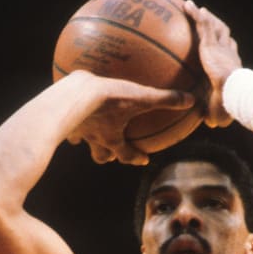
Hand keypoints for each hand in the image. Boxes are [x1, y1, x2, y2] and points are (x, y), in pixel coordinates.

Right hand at [66, 71, 194, 165]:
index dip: (135, 158)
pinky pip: (66, 119)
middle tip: (113, 152)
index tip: (143, 159)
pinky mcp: (61, 116)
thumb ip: (165, 99)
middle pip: (101, 155)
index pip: (125, 154)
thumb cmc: (106, 98)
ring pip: (82, 141)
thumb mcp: (139, 96)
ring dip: (87, 139)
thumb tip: (192, 100)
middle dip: (107, 155)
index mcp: (111, 138)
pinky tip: (69, 107)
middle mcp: (94, 138)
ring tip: (88, 132)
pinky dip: (70, 118)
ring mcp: (76, 130)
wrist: (71, 94)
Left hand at [184, 0, 241, 127]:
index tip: (221, 46)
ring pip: (215, 27)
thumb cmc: (230, 104)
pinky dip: (197, 15)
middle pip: (224, 36)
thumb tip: (210, 125)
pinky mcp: (211, 45)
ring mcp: (221, 48)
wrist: (233, 93)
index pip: (229, 54)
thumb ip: (213, 114)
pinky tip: (188, 6)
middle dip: (217, 28)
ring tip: (195, 8)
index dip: (226, 48)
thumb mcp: (219, 111)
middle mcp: (228, 54)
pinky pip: (203, 26)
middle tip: (209, 23)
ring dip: (206, 18)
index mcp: (230, 68)